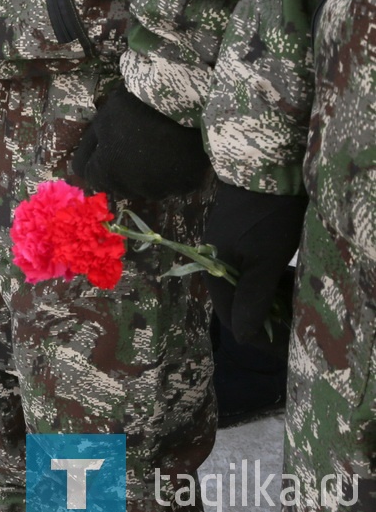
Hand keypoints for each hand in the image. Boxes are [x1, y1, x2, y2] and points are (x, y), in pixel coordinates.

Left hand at [71, 85, 210, 200]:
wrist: (181, 99)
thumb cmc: (134, 106)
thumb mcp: (101, 122)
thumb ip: (88, 150)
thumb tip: (78, 170)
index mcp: (107, 173)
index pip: (94, 178)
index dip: (100, 161)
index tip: (112, 147)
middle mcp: (132, 188)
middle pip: (121, 187)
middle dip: (124, 172)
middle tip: (137, 146)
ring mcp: (161, 188)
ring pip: (149, 189)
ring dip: (150, 176)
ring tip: (160, 150)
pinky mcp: (187, 185)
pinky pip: (177, 185)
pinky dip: (176, 175)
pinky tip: (178, 153)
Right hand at [205, 182, 305, 346]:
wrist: (263, 166)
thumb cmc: (267, 215)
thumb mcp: (265, 260)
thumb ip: (253, 298)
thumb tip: (243, 337)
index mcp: (214, 271)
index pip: (232, 318)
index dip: (259, 337)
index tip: (288, 346)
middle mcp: (214, 261)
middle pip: (237, 303)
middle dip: (266, 320)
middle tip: (298, 328)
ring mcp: (225, 246)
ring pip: (244, 286)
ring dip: (269, 300)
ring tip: (297, 307)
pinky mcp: (237, 235)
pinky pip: (249, 269)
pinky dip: (268, 281)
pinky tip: (287, 281)